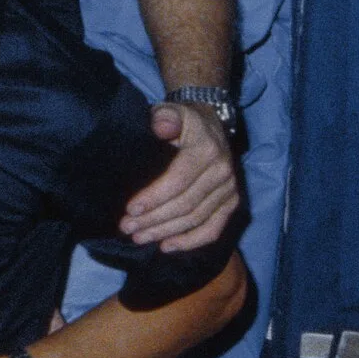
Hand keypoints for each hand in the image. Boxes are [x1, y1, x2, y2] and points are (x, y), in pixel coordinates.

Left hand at [120, 102, 237, 250]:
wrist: (210, 124)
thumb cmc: (183, 120)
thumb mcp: (172, 111)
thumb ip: (164, 117)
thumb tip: (161, 127)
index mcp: (207, 151)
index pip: (178, 181)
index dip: (154, 197)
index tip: (130, 209)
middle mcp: (223, 173)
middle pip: (186, 204)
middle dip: (154, 219)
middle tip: (127, 228)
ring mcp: (229, 190)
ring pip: (197, 219)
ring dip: (166, 232)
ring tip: (139, 237)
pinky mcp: (231, 203)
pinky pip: (214, 228)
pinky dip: (191, 241)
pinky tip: (167, 246)